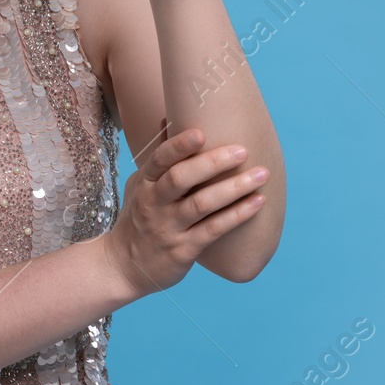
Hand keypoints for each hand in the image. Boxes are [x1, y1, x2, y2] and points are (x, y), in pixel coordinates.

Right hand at [100, 122, 268, 296]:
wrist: (123, 267)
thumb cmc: (140, 217)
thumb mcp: (141, 185)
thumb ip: (158, 156)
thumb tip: (168, 118)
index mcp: (145, 183)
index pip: (159, 159)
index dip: (178, 145)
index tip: (201, 132)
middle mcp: (154, 204)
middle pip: (181, 179)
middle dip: (212, 163)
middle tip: (243, 151)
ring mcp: (168, 228)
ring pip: (201, 205)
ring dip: (233, 188)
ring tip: (261, 175)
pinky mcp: (183, 250)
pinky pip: (213, 230)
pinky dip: (236, 216)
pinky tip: (257, 203)